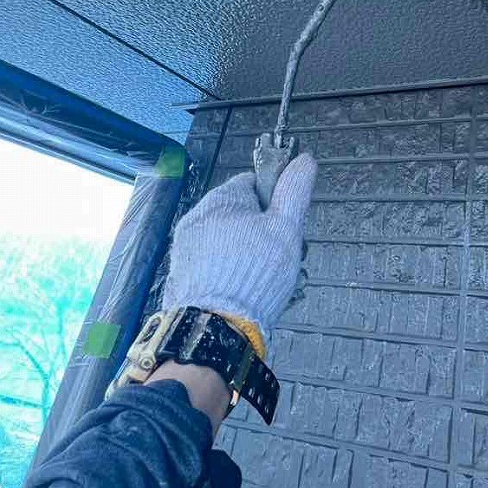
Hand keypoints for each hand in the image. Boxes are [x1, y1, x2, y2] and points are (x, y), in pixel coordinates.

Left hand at [162, 154, 316, 345]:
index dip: (273, 203)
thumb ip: (295, 192)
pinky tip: (243, 292)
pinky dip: (228, 273)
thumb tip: (305, 160)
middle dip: (261, 233)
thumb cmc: (255, 272)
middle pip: (239, 215)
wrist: (216, 327)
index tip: (284, 226)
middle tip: (278, 257)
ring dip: (246, 254)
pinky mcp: (182, 274)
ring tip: (264, 280)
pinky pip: (212, 264)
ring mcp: (185, 247)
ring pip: (226, 242)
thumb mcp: (286, 228)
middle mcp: (197, 218)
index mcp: (221, 199)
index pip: (252, 184)